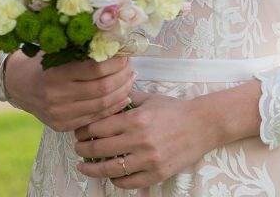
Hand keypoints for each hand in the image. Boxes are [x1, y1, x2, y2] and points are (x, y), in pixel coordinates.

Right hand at [4, 51, 134, 131]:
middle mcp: (57, 95)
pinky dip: (113, 107)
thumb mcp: (59, 50)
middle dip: (122, 76)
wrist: (20, 86)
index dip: (115, 62)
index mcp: (56, 72)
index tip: (125, 53)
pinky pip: (95, 118)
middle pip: (102, 88)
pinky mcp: (62, 126)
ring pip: (102, 105)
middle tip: (131, 66)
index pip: (95, 68)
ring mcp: (60, 113)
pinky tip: (123, 96)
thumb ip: (83, 50)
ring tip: (130, 79)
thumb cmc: (44, 62)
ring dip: (122, 92)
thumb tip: (115, 44)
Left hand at [74, 90, 210, 189]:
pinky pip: (129, 182)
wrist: (201, 126)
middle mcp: (139, 141)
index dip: (84, 130)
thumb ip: (127, 98)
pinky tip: (111, 176)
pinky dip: (116, 180)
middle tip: (77, 148)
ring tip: (84, 167)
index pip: (99, 127)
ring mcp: (148, 160)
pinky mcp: (156, 174)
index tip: (78, 131)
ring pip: (111, 170)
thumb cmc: (174, 109)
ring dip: (93, 169)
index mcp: (135, 119)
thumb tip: (107, 97)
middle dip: (83, 149)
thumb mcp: (149, 98)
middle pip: (100, 149)